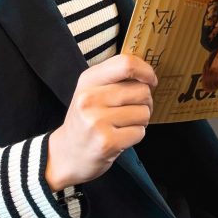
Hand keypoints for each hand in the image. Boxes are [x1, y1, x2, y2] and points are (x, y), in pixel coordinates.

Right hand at [45, 55, 156, 191]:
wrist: (66, 154)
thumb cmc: (86, 119)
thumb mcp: (91, 89)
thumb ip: (115, 77)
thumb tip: (148, 75)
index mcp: (89, 80)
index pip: (125, 63)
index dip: (145, 70)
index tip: (151, 80)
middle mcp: (90, 98)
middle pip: (141, 90)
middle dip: (146, 101)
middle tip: (133, 109)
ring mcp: (97, 121)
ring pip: (144, 112)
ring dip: (141, 120)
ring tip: (124, 124)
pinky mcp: (107, 142)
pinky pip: (139, 133)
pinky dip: (136, 135)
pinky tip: (121, 137)